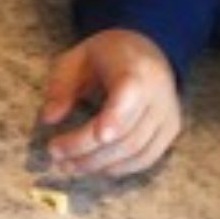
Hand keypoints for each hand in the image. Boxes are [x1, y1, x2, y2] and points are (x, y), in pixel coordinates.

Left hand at [41, 29, 181, 176]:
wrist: (149, 50)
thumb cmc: (108, 55)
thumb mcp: (77, 59)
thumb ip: (61, 86)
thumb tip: (48, 118)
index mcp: (135, 69)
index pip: (130, 95)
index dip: (116, 118)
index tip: (98, 136)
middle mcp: (158, 93)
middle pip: (127, 132)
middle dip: (89, 151)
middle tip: (56, 156)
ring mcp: (168, 114)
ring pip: (136, 151)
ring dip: (100, 165)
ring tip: (70, 166)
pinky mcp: (171, 129)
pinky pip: (147, 158)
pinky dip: (121, 168)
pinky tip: (97, 168)